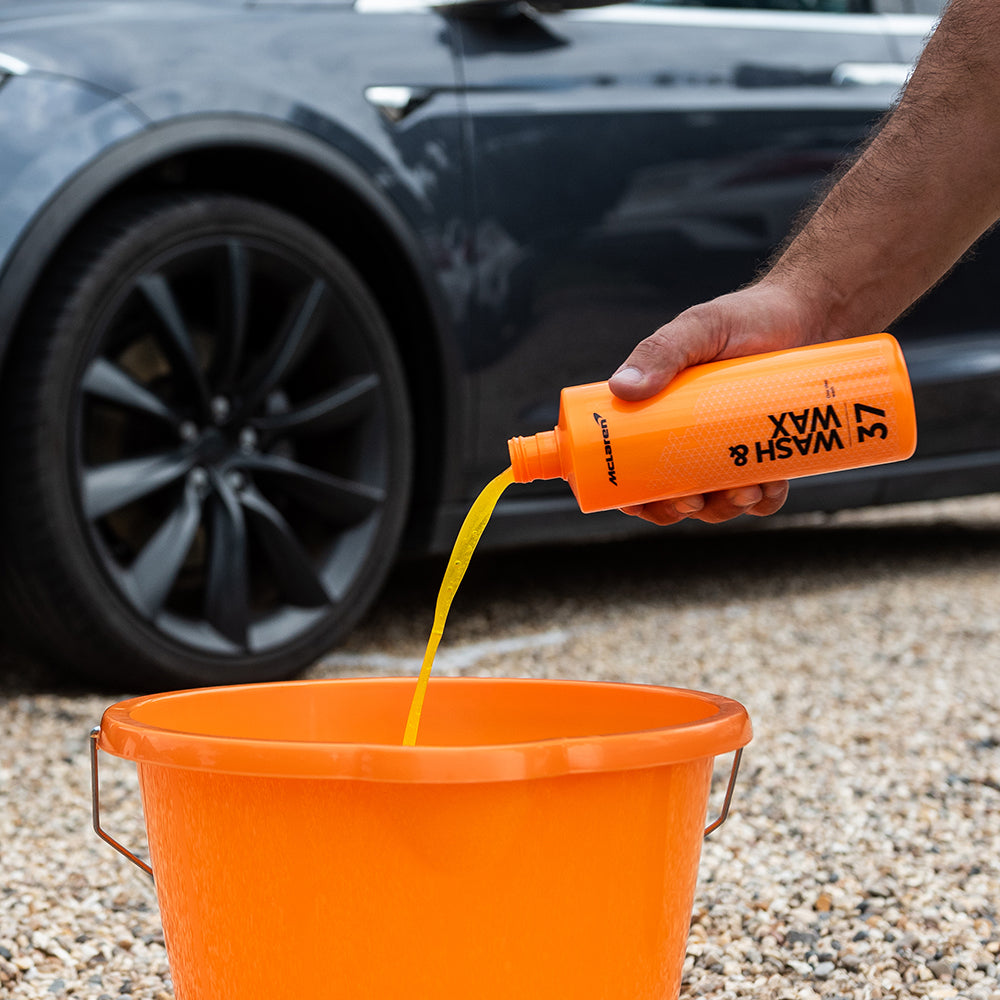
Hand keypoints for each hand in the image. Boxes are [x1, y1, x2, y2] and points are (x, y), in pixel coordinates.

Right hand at [608, 280, 824, 524]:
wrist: (816, 314)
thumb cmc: (749, 317)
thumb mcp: (700, 328)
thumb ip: (661, 351)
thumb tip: (621, 389)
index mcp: (661, 413)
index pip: (632, 465)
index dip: (630, 494)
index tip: (638, 502)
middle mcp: (691, 437)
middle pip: (670, 493)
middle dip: (678, 509)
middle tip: (692, 500)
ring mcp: (730, 449)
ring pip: (716, 502)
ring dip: (722, 509)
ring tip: (742, 489)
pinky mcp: (769, 455)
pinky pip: (762, 496)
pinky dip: (764, 501)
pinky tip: (770, 486)